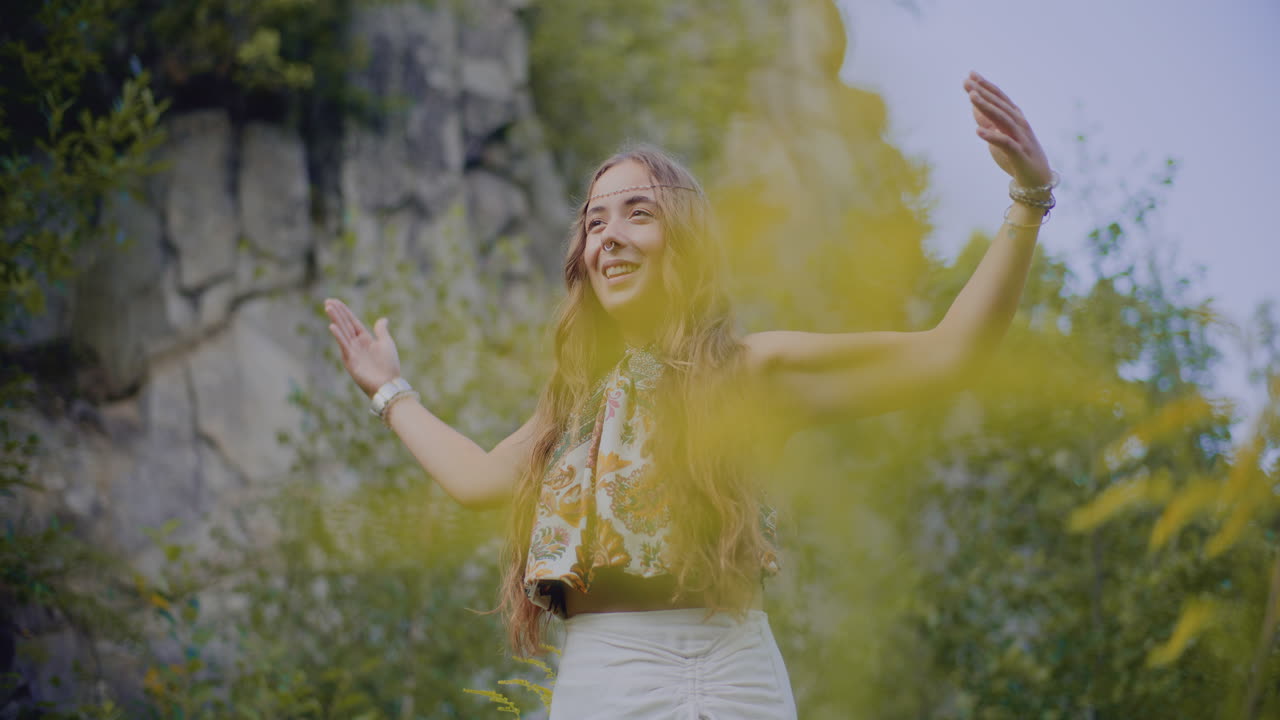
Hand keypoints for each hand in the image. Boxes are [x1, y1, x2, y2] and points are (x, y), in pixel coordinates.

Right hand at [323, 298, 400, 397]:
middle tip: (327, 301)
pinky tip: (332, 326)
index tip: (335, 301)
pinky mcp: (350, 360)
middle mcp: (356, 344)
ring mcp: (352, 352)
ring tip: (328, 308)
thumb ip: (381, 330)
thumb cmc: (389, 365)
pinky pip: (344, 345)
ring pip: (342, 332)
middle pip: (345, 324)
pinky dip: (338, 336)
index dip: (344, 311)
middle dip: (337, 313)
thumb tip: (383, 319)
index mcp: (364, 339)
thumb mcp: (386, 343)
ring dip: (335, 320)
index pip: (351, 321)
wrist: (388, 383)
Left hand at [964, 71, 1052, 187]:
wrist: (1036, 180)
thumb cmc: (1016, 156)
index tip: (970, 75)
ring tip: (971, 97)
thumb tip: (974, 106)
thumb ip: (988, 122)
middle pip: (1000, 105)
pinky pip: (1005, 143)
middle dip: (983, 92)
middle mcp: (1019, 124)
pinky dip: (992, 136)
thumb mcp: (998, 136)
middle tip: (967, 81)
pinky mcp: (1019, 154)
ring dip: (986, 107)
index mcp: (1015, 118)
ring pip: (1003, 119)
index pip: (999, 98)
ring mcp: (1021, 138)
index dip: (986, 86)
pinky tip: (978, 132)